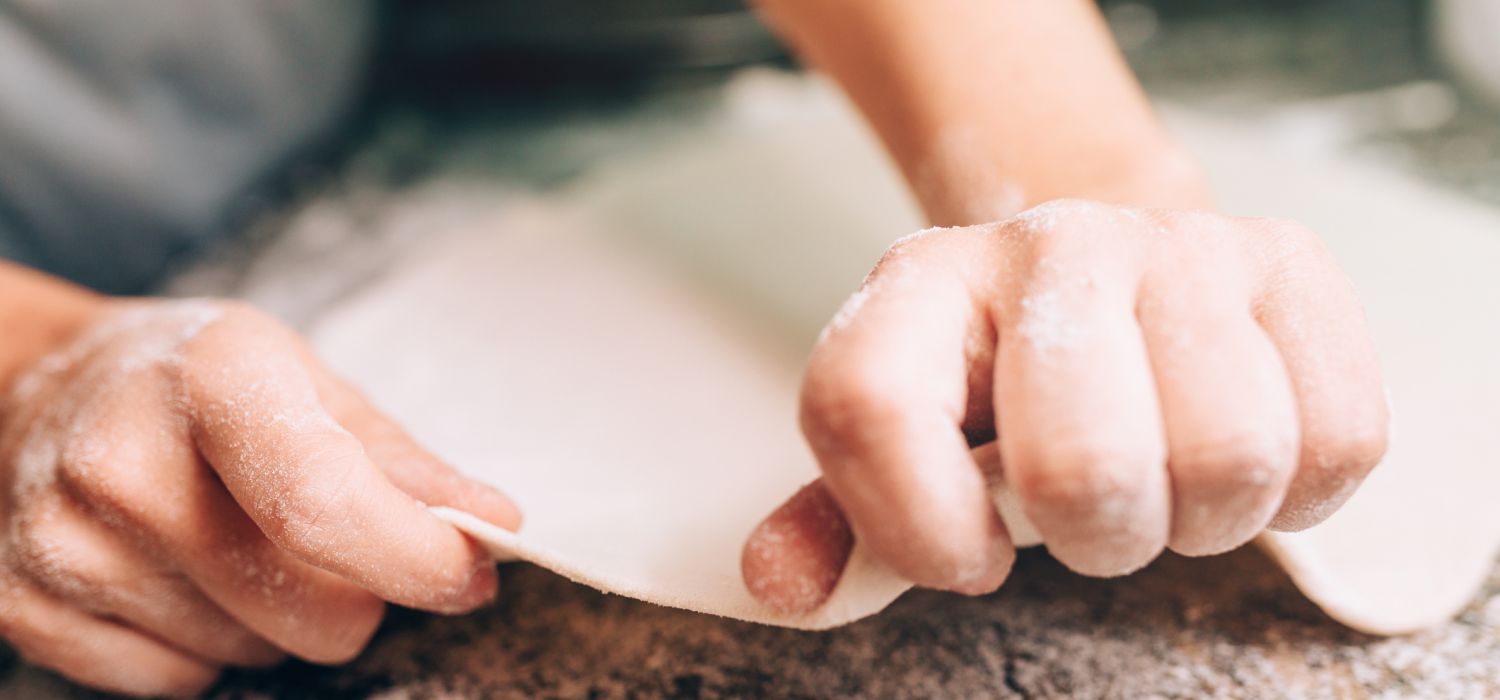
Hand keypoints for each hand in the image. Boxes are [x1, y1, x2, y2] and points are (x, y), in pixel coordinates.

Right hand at [0, 299, 519, 695]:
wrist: (35, 387)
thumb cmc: (193, 383)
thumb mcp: (307, 381)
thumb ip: (402, 462)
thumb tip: (492, 525)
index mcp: (215, 377)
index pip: (326, 501)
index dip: (416, 557)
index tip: (470, 574)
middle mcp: (124, 461)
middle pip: (313, 607)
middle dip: (356, 592)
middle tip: (327, 539)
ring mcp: (63, 545)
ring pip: (256, 654)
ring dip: (276, 618)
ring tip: (233, 539)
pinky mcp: (26, 612)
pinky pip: (181, 683)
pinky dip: (207, 645)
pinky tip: (181, 575)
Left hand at [743, 200, 1387, 613]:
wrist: (1107, 269)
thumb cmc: (997, 386)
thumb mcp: (902, 443)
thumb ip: (841, 522)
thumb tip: (782, 586)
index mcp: (917, 287)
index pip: (867, 407)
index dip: (911, 527)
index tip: (964, 556)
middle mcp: (1045, 243)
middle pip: (1081, 468)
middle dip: (1094, 537)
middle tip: (1090, 515)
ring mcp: (1176, 242)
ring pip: (1229, 458)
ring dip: (1198, 518)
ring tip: (1165, 478)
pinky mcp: (1290, 260)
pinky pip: (1337, 441)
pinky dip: (1295, 495)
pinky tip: (1236, 450)